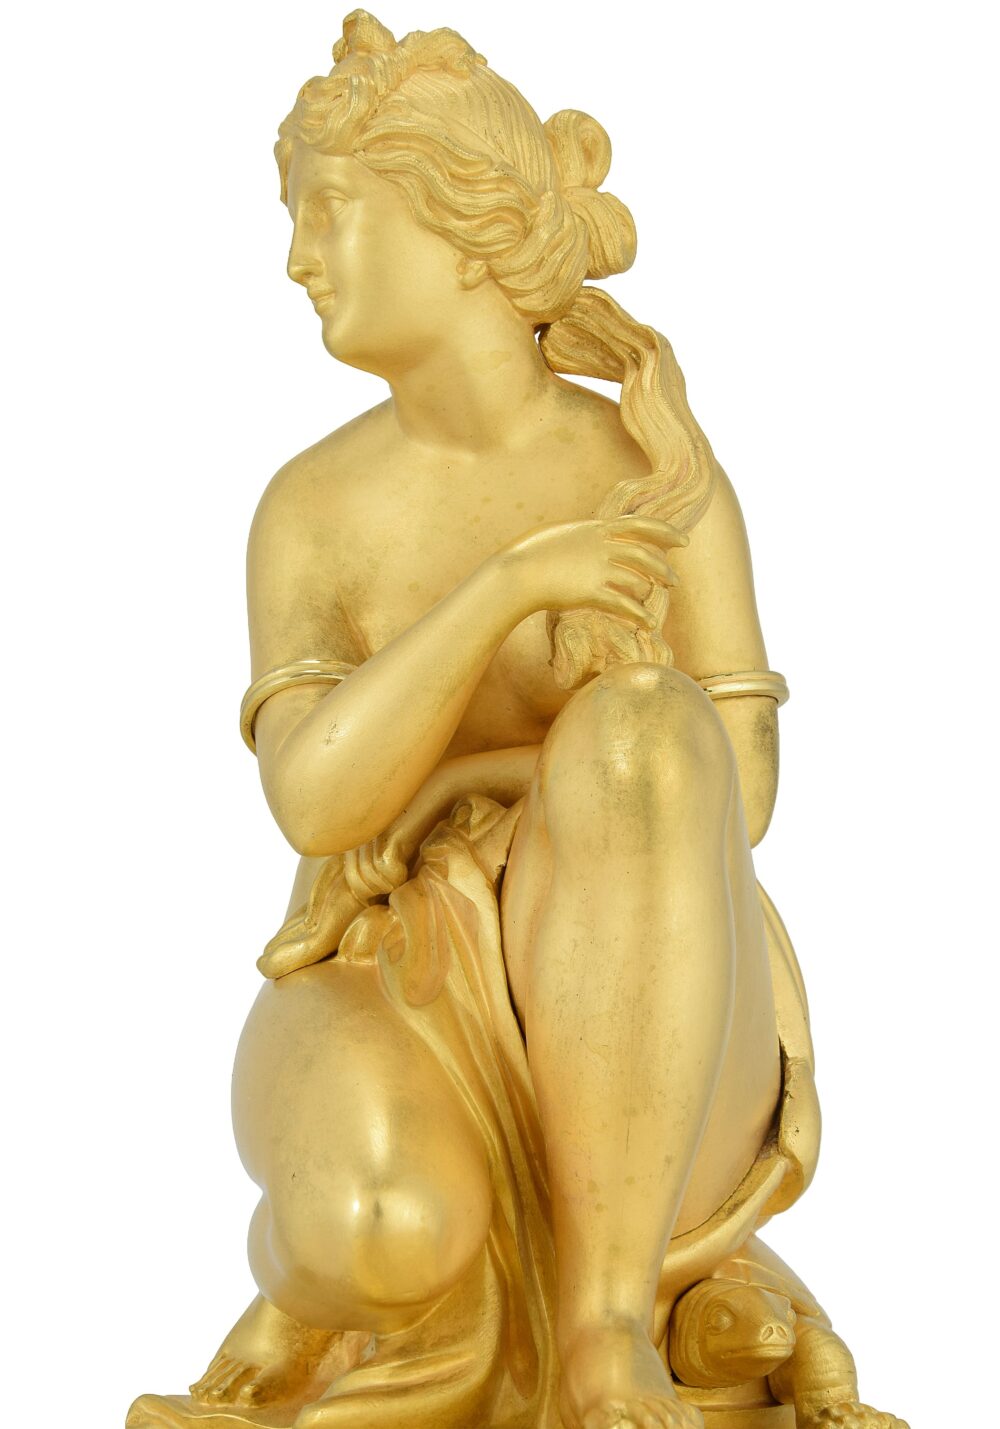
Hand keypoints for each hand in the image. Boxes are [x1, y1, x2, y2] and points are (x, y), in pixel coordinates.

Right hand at [496, 515, 688, 626]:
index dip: (665, 532)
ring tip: (656, 603)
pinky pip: (624, 605)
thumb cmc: (532, 553)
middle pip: (645, 555)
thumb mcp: (562, 533)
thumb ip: (585, 536)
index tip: (683, 541)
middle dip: (663, 569)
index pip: (640, 524)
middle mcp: (602, 545)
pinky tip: (650, 623)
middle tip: (674, 581)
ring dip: (650, 592)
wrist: (518, 572)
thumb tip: (595, 537)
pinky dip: (640, 615)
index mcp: (596, 527)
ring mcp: (598, 568)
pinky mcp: (591, 592)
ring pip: (637, 580)